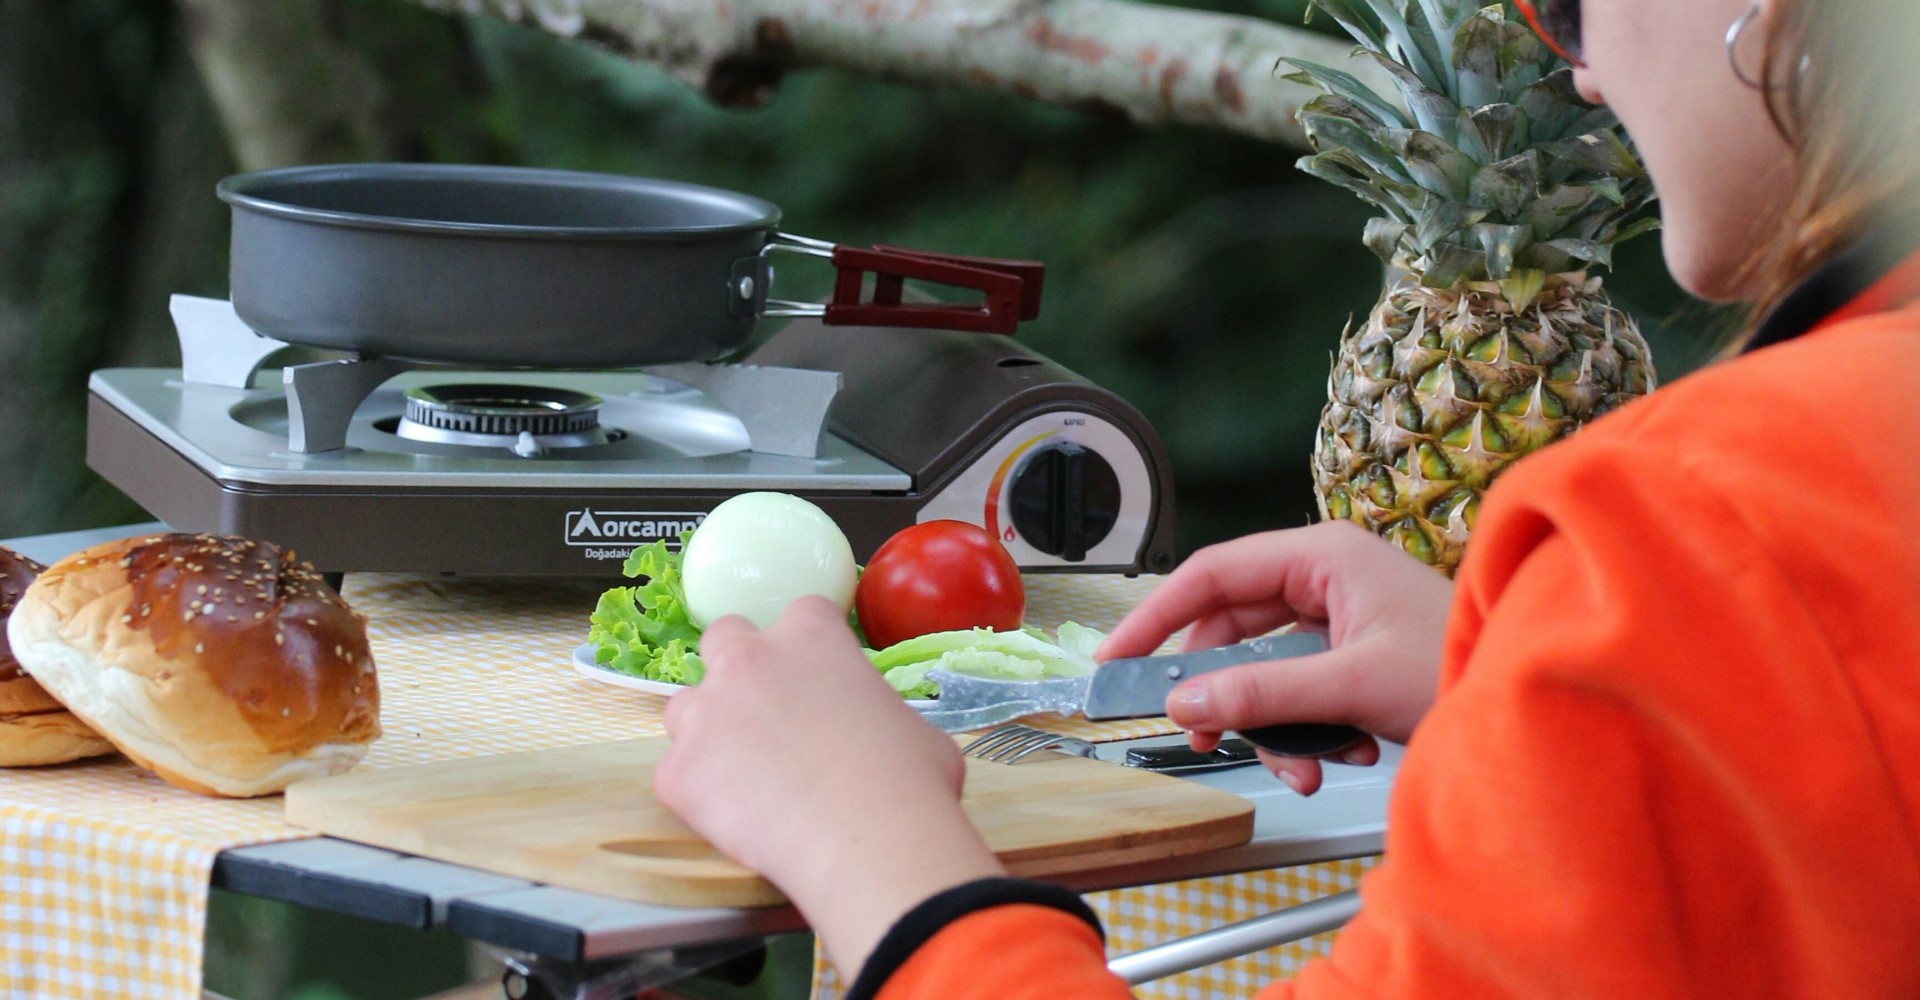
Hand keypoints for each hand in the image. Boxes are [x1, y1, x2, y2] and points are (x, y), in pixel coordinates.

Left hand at [655, 596, 1003, 974]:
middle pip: (723, 638)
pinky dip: (699, 796)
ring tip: (744, 776)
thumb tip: (879, 735)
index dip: (809, 648)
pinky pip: (677, 777)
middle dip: (739, 668)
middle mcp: (748, 660)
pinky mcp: (678, 772)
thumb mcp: (913, 726)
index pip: (800, 615)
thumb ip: (878, 712)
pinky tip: (737, 820)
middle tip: (766, 713)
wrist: (869, 840)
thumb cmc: (908, 782)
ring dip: (707, 731)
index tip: (817, 678)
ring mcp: (705, 714)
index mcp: (811, 636)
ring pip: (684, 707)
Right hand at [1098, 522, 1452, 793]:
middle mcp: (1327, 579)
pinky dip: (1307, 734)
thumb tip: (1185, 702)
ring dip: (1274, 726)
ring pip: (1265, 671)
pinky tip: (1339, 757)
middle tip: (1202, 738)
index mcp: (1323, 556)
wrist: (1537, 699)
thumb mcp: (1351, 685)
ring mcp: (1343, 619)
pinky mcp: (1356, 658)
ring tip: (1304, 767)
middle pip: (1234, 631)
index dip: (1156, 617)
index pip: (1212, 575)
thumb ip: (1261, 692)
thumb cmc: (1465, 665)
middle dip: (1226, 695)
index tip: (1117, 658)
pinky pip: (1299, 693)